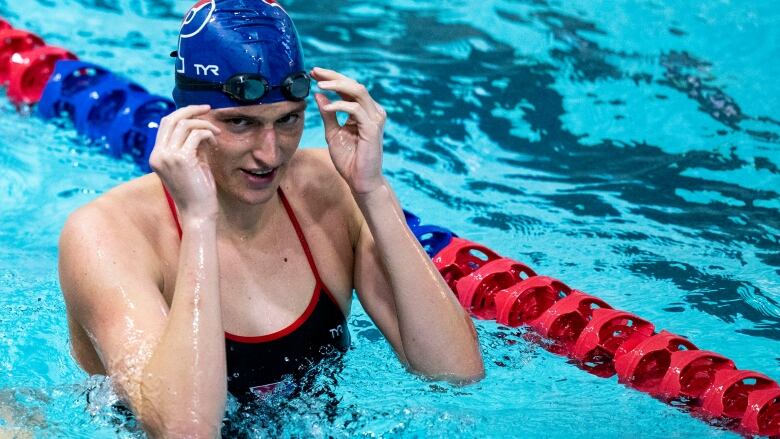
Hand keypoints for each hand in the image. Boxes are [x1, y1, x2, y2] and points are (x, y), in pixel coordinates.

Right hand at [149, 105, 220, 219]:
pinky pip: (196, 135)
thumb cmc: (197, 191)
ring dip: (204, 124)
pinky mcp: (182, 160)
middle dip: (191, 110)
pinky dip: (208, 134)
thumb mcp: (192, 163)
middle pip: (171, 119)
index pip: (165, 124)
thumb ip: (191, 145)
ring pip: (185, 124)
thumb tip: (200, 125)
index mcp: (156, 156)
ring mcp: (168, 157)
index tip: (200, 111)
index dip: (182, 113)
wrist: (198, 213)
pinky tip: (215, 142)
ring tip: (216, 133)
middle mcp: (158, 154)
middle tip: (208, 108)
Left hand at [312, 67, 386, 193]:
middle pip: (354, 84)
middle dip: (333, 76)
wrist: (360, 180)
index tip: (313, 73)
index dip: (331, 78)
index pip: (348, 88)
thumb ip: (328, 114)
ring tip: (320, 85)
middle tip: (314, 72)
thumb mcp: (333, 133)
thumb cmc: (349, 159)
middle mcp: (372, 111)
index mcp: (363, 111)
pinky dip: (340, 105)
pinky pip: (356, 109)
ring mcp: (374, 118)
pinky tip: (326, 108)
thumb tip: (318, 95)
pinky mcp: (373, 128)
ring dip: (337, 85)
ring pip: (358, 91)